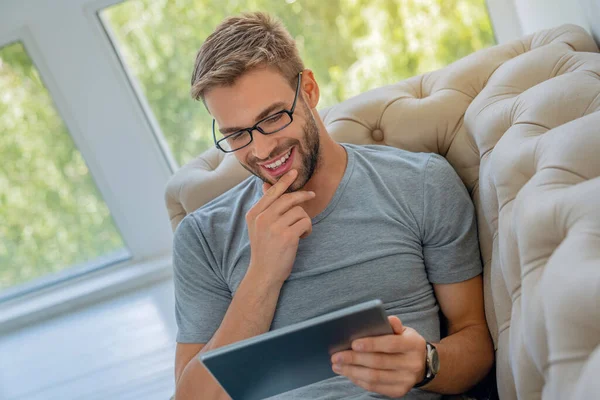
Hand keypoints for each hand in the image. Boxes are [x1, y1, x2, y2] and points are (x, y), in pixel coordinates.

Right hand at [246, 169, 314, 284]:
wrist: (264, 273)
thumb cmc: (264, 250)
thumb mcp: (258, 227)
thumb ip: (265, 207)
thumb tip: (267, 185)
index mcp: (254, 214)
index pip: (272, 192)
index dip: (284, 181)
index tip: (294, 172)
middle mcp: (262, 218)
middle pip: (288, 198)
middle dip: (303, 196)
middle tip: (312, 195)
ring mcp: (274, 227)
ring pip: (299, 211)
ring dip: (304, 220)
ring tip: (300, 231)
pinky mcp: (287, 236)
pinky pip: (305, 222)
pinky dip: (307, 229)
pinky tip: (302, 237)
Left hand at [330, 316, 427, 396]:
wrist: (422, 364)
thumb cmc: (405, 343)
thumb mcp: (404, 330)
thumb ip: (393, 325)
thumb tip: (385, 318)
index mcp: (413, 344)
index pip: (390, 344)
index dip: (371, 344)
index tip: (353, 344)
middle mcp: (412, 364)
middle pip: (379, 362)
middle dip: (354, 359)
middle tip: (336, 356)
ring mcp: (406, 380)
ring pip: (374, 377)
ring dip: (352, 371)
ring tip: (337, 366)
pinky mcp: (399, 391)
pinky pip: (375, 387)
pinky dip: (358, 380)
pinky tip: (348, 373)